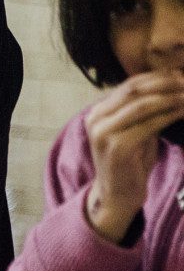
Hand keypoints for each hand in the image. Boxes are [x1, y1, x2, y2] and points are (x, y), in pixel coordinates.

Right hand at [83, 69, 183, 241]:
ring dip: (168, 98)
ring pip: (140, 105)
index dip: (154, 78)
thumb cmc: (130, 165)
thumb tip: (170, 91)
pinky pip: (146, 125)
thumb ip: (143, 115)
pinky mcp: (117, 146)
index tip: (178, 75)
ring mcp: (103, 132)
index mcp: (97, 112)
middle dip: (162, 83)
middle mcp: (96, 118)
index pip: (128, 86)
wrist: (117, 196)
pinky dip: (167, 116)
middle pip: (133, 91)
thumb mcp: (134, 134)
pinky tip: (181, 111)